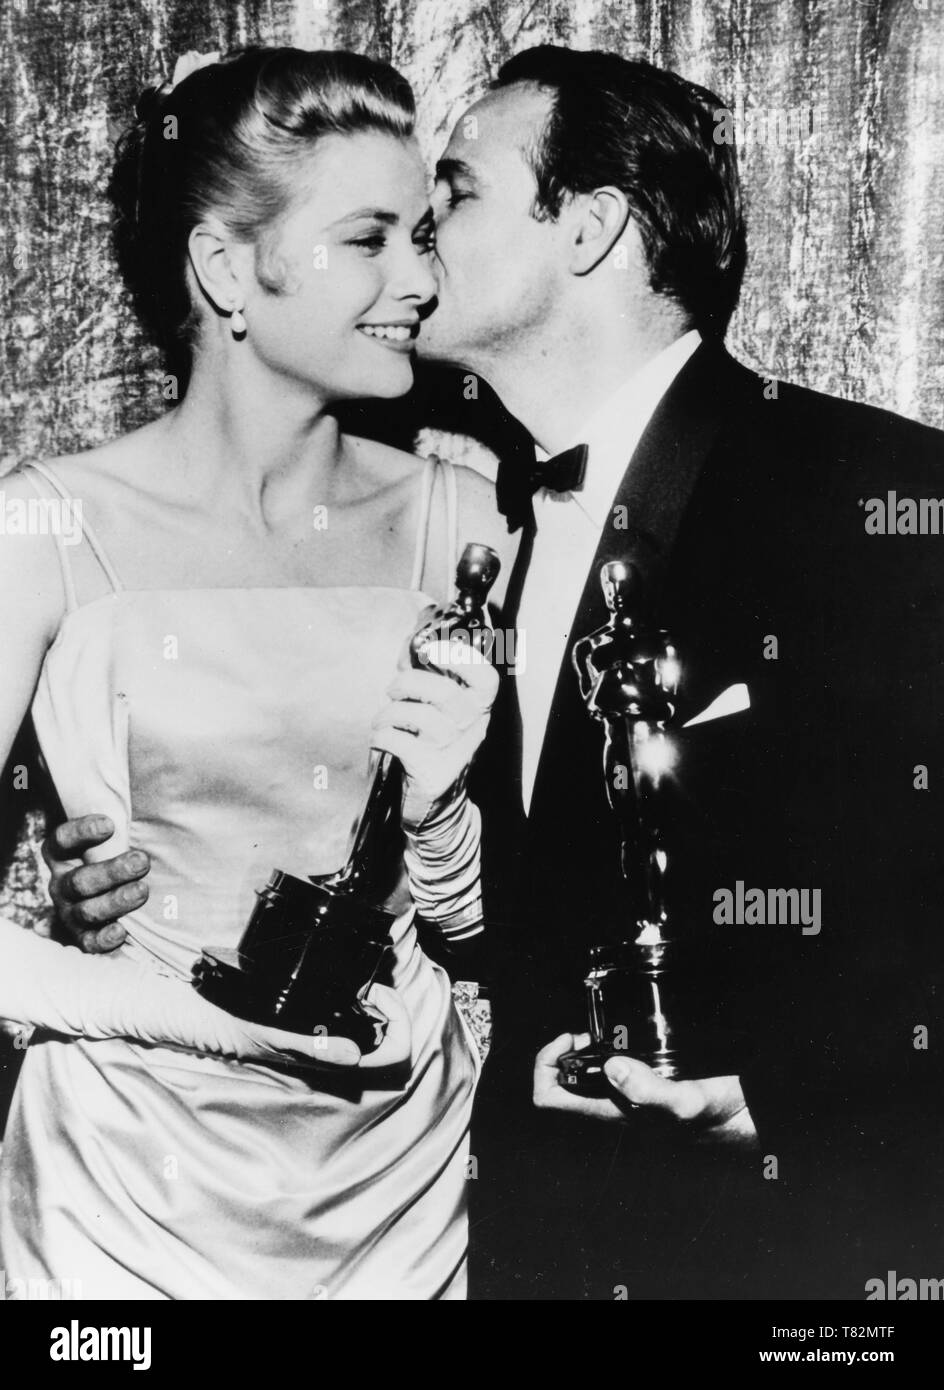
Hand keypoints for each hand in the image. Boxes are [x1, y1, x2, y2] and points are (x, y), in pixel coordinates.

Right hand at [42, 815, 149, 952]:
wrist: (118, 889)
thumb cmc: (120, 852)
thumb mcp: (115, 835)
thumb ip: (122, 821)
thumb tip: (132, 801)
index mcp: (62, 855)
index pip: (62, 840)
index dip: (82, 832)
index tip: (110, 824)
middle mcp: (61, 884)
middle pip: (79, 880)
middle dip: (112, 871)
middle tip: (142, 862)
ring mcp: (70, 913)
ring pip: (86, 911)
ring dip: (115, 902)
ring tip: (142, 891)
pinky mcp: (83, 937)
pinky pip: (89, 942)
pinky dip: (103, 939)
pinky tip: (122, 931)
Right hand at [214, 983, 411, 1071]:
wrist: (223, 1026)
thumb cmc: (249, 1032)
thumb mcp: (280, 1037)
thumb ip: (317, 1048)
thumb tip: (355, 1056)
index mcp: (335, 1064)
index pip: (394, 1054)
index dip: (399, 1021)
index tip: (377, 994)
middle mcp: (341, 1060)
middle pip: (395, 1043)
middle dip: (395, 1011)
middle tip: (375, 988)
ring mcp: (336, 1048)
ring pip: (382, 1035)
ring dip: (383, 1009)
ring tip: (366, 988)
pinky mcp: (326, 1035)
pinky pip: (362, 1027)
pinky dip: (368, 1008)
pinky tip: (354, 992)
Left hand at [370, 642, 497, 827]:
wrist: (437, 808)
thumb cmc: (433, 747)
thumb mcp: (441, 713)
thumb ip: (429, 677)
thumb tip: (408, 643)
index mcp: (478, 709)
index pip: (486, 679)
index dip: (460, 658)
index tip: (431, 651)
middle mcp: (471, 729)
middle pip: (443, 692)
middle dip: (407, 683)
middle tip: (393, 690)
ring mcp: (452, 751)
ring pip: (416, 716)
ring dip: (388, 713)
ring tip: (383, 719)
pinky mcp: (429, 771)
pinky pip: (396, 740)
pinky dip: (380, 736)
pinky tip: (380, 740)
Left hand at [533, 1032, 756, 1143]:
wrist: (749, 1120)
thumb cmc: (719, 1118)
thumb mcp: (688, 1100)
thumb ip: (651, 1091)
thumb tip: (611, 1068)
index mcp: (613, 1114)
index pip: (549, 1099)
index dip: (547, 1065)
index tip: (571, 1040)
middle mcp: (614, 1107)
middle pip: (559, 1085)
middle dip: (563, 1052)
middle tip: (584, 1034)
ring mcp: (628, 1097)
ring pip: (582, 1076)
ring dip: (582, 1050)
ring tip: (598, 1034)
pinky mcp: (643, 1085)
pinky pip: (608, 1068)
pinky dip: (605, 1048)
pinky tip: (624, 1036)